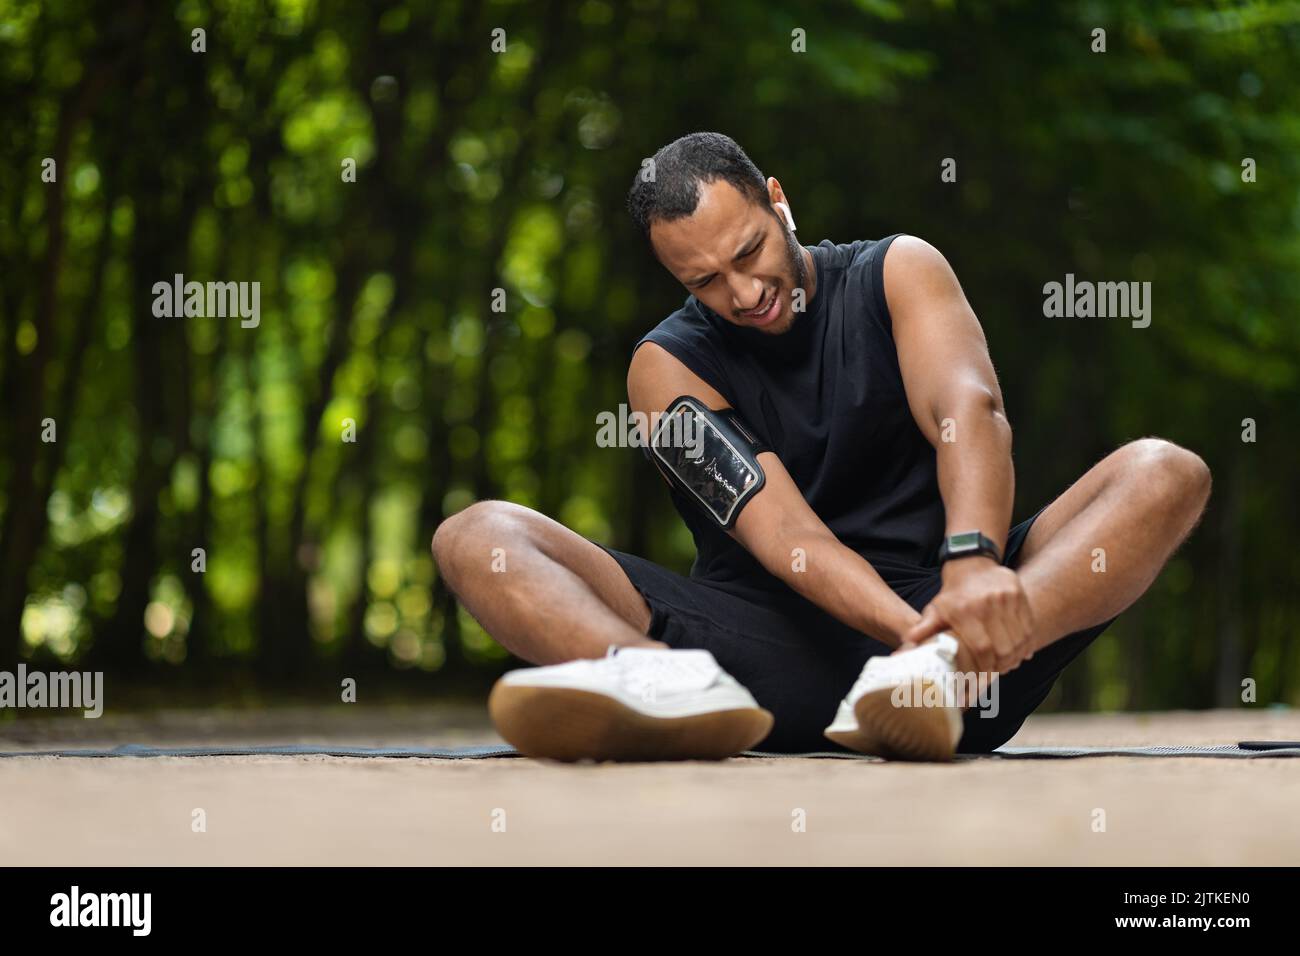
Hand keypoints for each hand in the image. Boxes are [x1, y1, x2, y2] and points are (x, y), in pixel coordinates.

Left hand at [898, 557, 1036, 678]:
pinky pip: (1029, 626)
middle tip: (999, 673)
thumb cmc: (952, 594)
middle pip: (1004, 648)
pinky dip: (1027, 643)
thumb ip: (925, 628)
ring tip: (1010, 664)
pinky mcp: (1019, 595)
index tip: (983, 677)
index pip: (982, 649)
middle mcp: (988, 604)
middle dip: (1003, 666)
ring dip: (1016, 657)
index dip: (985, 668)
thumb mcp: (936, 609)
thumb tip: (907, 644)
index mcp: (965, 612)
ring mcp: (1006, 599)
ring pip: (1020, 639)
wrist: (971, 563)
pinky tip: (1021, 652)